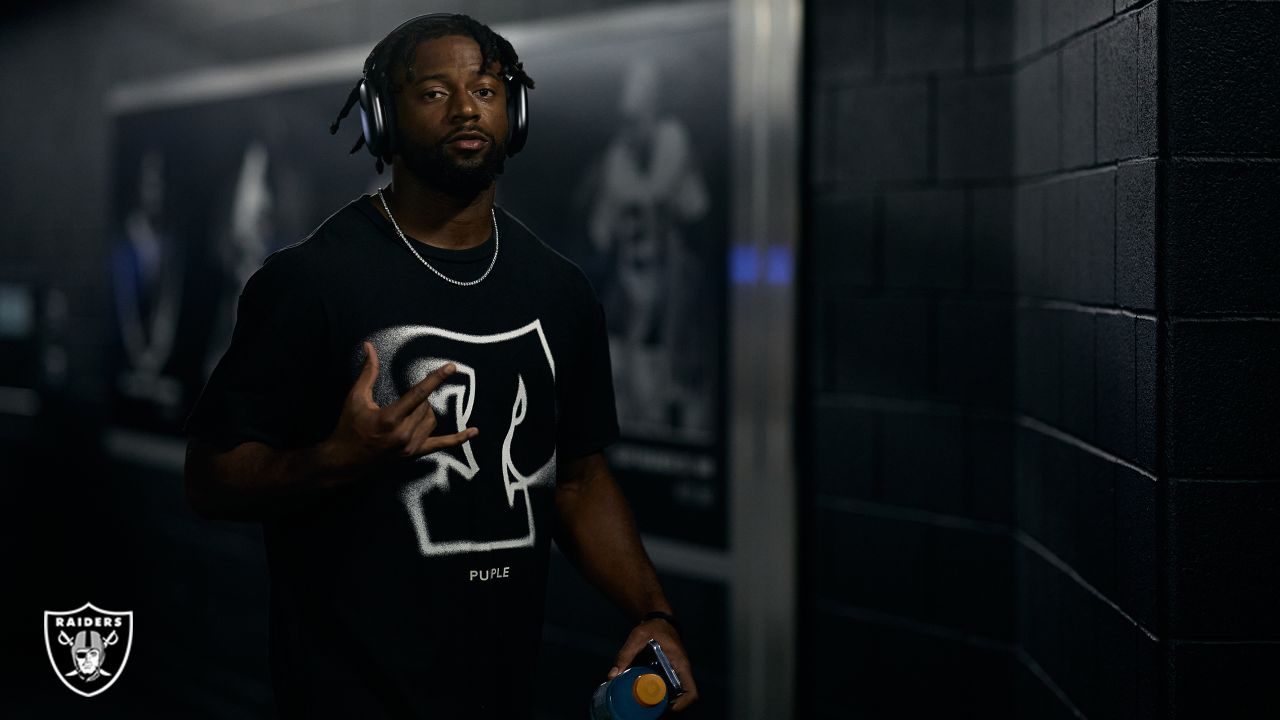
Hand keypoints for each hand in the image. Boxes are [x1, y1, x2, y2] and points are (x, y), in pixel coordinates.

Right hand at [325, 342, 476, 469]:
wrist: (345, 460)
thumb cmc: (349, 427)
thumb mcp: (356, 398)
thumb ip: (368, 372)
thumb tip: (369, 347)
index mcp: (390, 419)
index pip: (418, 394)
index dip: (435, 379)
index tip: (451, 367)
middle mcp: (403, 434)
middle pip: (426, 406)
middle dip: (418, 398)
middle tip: (403, 400)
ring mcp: (410, 446)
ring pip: (432, 420)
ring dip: (425, 411)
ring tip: (408, 411)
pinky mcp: (414, 454)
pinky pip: (441, 445)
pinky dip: (458, 439)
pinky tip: (474, 431)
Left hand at [608, 619, 698, 711]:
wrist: (659, 620)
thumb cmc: (652, 627)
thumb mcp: (637, 637)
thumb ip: (625, 655)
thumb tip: (612, 676)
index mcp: (680, 664)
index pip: (691, 691)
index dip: (683, 704)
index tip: (667, 709)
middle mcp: (682, 671)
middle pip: (684, 697)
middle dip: (669, 707)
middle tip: (650, 709)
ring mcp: (678, 672)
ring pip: (677, 694)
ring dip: (665, 701)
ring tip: (647, 705)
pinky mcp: (672, 672)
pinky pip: (671, 687)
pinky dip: (661, 694)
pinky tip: (646, 695)